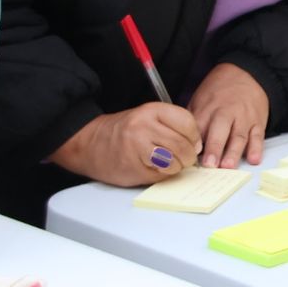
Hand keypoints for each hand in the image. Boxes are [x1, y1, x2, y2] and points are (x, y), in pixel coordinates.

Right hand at [48, 104, 201, 186]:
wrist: (90, 143)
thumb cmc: (124, 131)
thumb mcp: (147, 117)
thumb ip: (172, 126)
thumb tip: (197, 145)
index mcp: (152, 110)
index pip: (188, 123)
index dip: (195, 138)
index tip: (193, 144)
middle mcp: (145, 126)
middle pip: (183, 146)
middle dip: (188, 157)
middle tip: (183, 159)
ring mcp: (138, 148)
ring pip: (174, 163)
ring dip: (176, 167)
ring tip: (167, 163)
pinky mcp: (133, 168)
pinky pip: (160, 176)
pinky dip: (162, 175)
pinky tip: (152, 168)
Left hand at [187, 63, 268, 168]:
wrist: (247, 74)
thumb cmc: (220, 90)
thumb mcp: (200, 98)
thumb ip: (193, 120)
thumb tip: (180, 141)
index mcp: (208, 108)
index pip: (198, 127)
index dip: (193, 142)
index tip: (188, 156)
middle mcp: (226, 113)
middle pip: (220, 131)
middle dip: (214, 148)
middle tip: (209, 165)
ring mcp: (244, 118)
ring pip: (239, 136)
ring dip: (233, 152)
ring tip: (228, 166)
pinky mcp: (258, 122)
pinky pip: (258, 136)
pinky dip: (256, 148)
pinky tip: (254, 159)